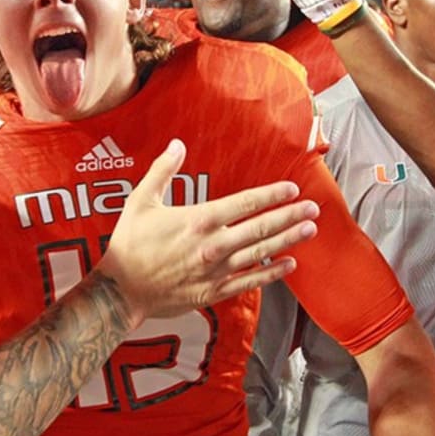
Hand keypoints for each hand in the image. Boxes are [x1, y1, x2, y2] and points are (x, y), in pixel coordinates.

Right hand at [97, 139, 318, 324]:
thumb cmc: (129, 244)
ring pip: (261, 253)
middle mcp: (213, 246)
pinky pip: (250, 282)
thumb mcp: (140, 201)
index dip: (271, 195)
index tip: (291, 189)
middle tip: (313, 208)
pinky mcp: (214, 292)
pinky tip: (289, 265)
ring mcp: (216, 271)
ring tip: (309, 230)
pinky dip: (272, 273)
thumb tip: (177, 144)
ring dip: (288, 240)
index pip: (245, 203)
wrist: (121, 290)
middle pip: (261, 227)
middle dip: (290, 216)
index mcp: (198, 220)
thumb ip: (162, 170)